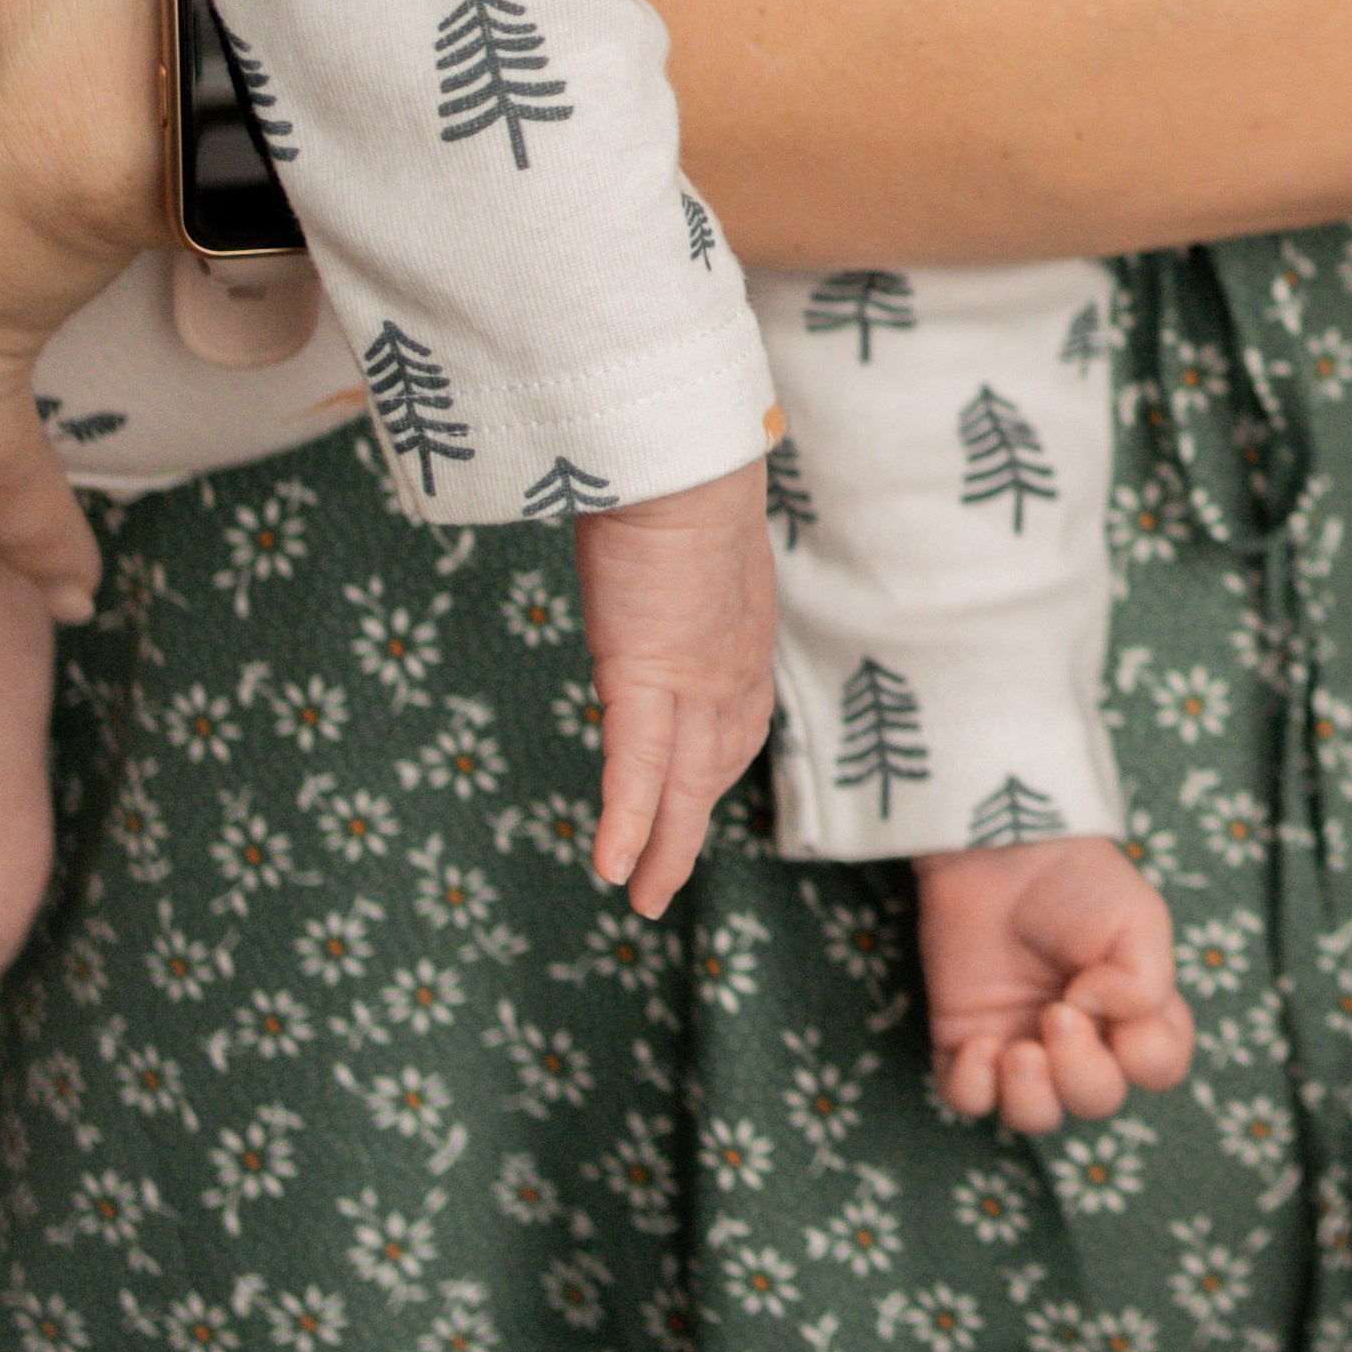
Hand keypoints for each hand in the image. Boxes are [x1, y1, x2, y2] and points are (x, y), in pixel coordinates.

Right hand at [575, 458, 774, 918]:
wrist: (682, 454)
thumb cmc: (673, 472)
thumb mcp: (683, 530)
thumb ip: (675, 561)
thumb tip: (652, 538)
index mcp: (739, 635)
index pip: (733, 723)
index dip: (713, 769)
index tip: (696, 799)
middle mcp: (729, 670)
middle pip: (711, 771)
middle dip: (686, 832)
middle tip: (659, 883)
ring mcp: (691, 680)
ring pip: (680, 787)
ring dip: (661, 849)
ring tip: (637, 897)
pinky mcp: (646, 676)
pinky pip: (638, 769)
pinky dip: (627, 821)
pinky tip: (611, 867)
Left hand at [916, 835, 1194, 1134]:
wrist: (998, 843)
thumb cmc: (1075, 878)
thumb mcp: (1138, 917)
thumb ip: (1144, 983)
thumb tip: (1096, 1017)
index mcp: (1133, 1012)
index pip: (1157, 1069)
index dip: (1144, 1054)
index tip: (1107, 995)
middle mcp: (1082, 1038)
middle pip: (1096, 1101)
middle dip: (1081, 1073)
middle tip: (1056, 1014)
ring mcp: (1021, 1041)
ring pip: (1035, 1116)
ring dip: (1031, 1097)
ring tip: (1016, 1050)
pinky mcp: (965, 1037)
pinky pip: (968, 1099)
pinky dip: (974, 1088)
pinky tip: (977, 1046)